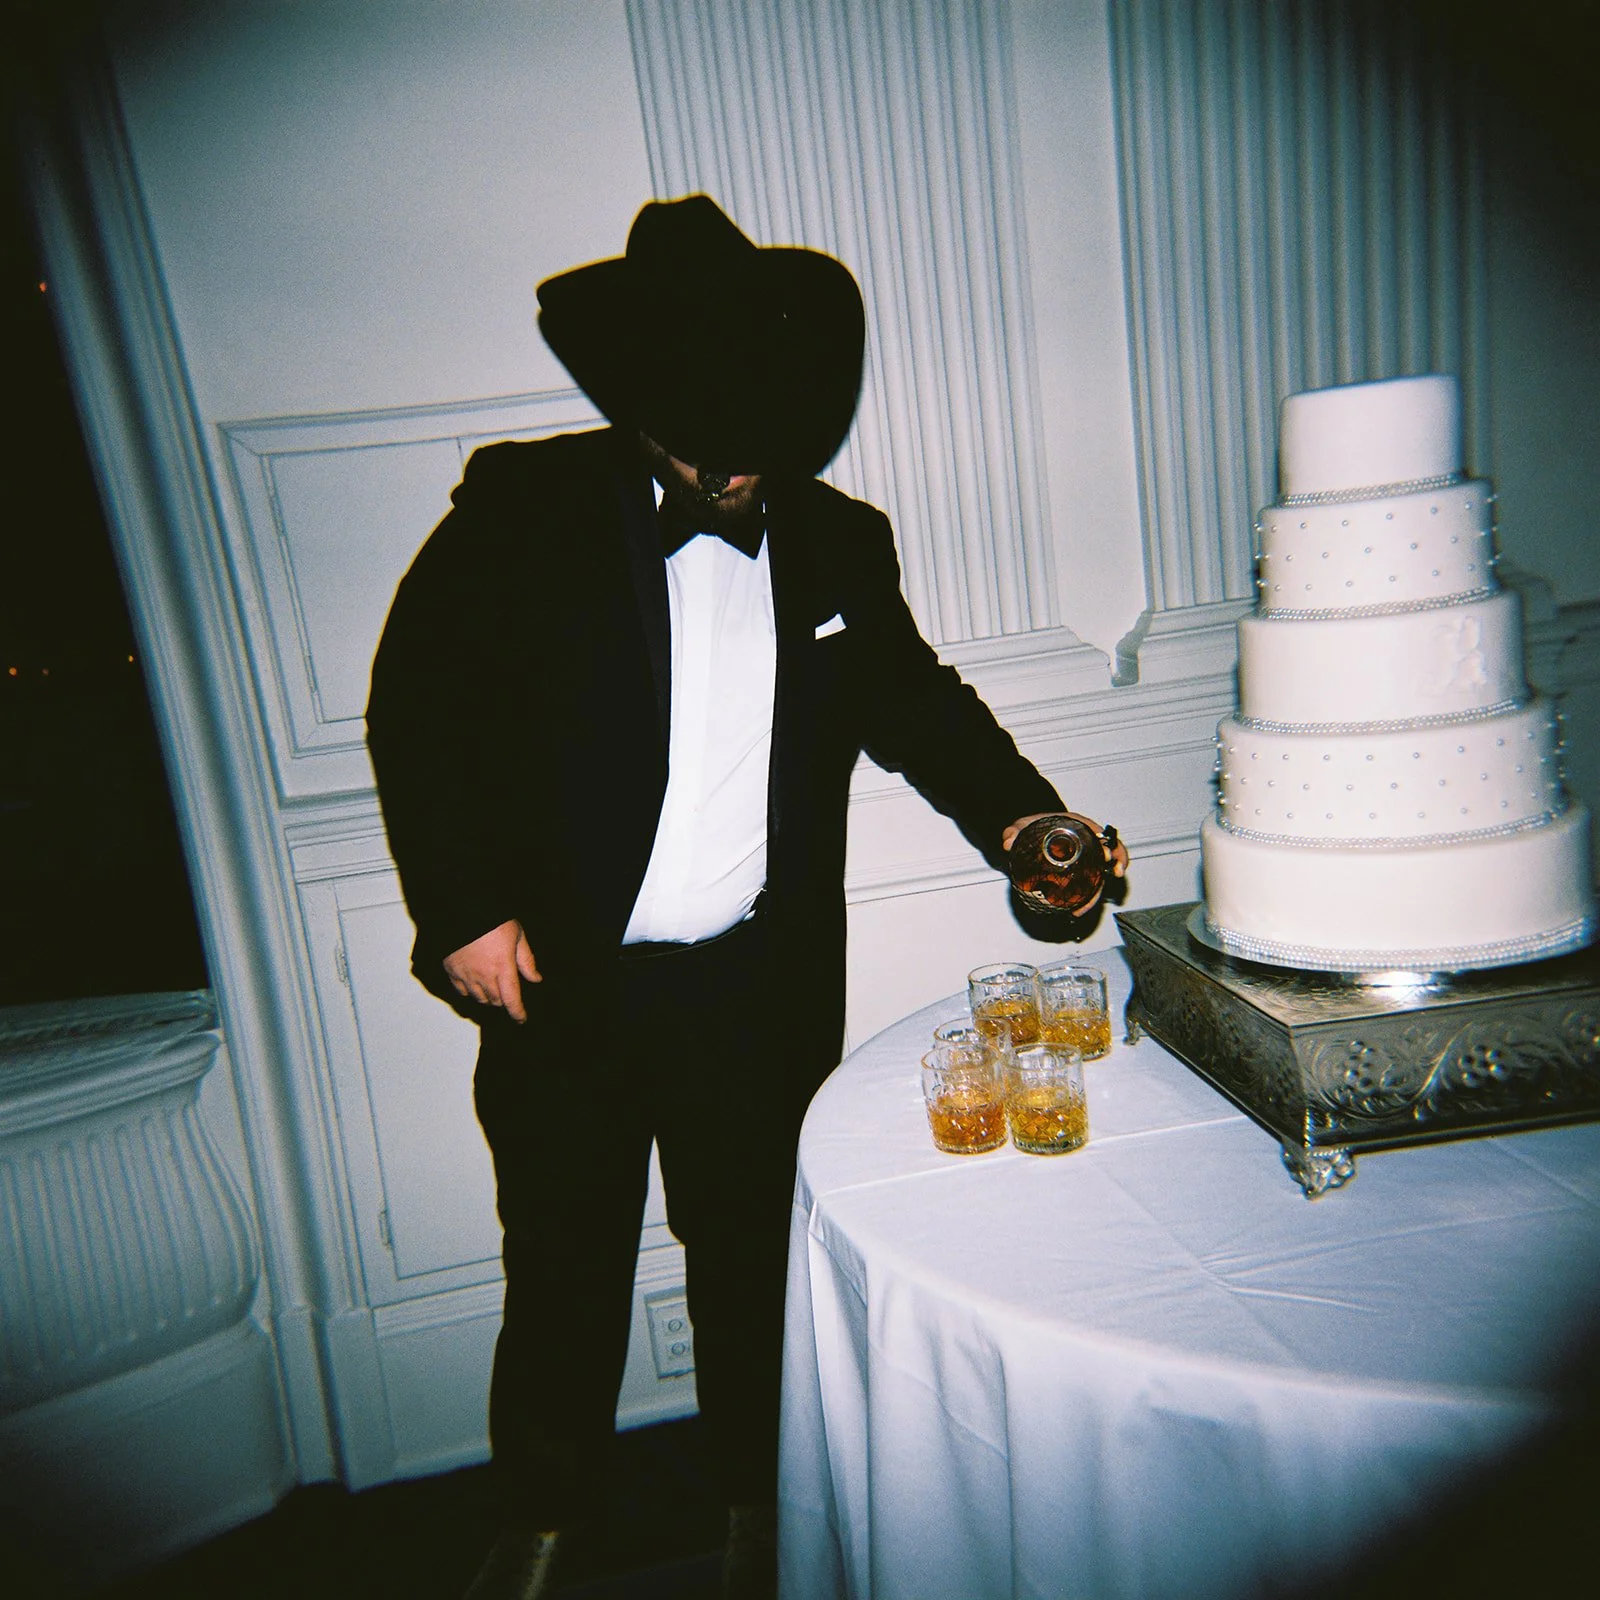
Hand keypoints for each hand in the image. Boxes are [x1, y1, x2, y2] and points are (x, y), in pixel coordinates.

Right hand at [442, 919, 540, 1022]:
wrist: (460, 908)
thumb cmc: (492, 918)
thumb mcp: (517, 934)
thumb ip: (526, 960)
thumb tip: (535, 978)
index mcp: (503, 967)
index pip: (512, 1000)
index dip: (517, 1013)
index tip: (521, 1018)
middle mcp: (484, 975)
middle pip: (495, 1001)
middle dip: (504, 1001)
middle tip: (508, 994)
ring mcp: (466, 974)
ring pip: (479, 998)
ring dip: (488, 997)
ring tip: (493, 989)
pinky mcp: (451, 970)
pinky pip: (461, 990)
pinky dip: (470, 992)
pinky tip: (475, 984)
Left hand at [1002, 811, 1129, 914]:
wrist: (1030, 834)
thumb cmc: (1032, 826)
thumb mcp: (1022, 826)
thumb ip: (1014, 832)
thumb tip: (1008, 842)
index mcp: (1079, 826)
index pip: (1101, 833)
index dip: (1109, 844)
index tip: (1108, 856)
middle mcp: (1087, 841)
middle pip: (1111, 852)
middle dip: (1117, 864)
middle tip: (1114, 877)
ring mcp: (1086, 857)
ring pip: (1102, 873)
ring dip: (1100, 890)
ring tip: (1086, 907)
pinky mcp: (1080, 871)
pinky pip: (1090, 883)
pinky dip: (1088, 896)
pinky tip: (1078, 909)